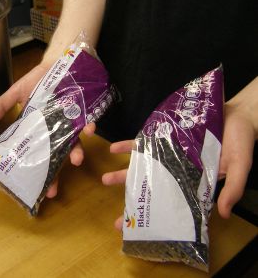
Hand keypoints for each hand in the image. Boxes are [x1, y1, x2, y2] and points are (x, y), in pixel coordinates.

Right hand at [0, 62, 96, 197]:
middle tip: (53, 190)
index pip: (38, 154)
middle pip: (55, 156)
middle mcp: (56, 130)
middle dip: (55, 173)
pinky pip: (87, 122)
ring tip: (75, 160)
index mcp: (39, 128)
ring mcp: (70, 123)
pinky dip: (89, 126)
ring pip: (73, 143)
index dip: (38, 171)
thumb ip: (2, 106)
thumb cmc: (38, 80)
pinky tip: (89, 130)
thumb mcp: (17, 92)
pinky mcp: (84, 112)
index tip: (35, 188)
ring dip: (75, 152)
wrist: (60, 61)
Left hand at [103, 82, 257, 228]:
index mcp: (193, 184)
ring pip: (142, 167)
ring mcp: (168, 155)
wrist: (237, 115)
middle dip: (135, 201)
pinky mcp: (164, 137)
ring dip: (124, 173)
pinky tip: (114, 149)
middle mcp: (176, 172)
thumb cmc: (240, 143)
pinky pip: (142, 143)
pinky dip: (128, 146)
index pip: (172, 206)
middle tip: (118, 217)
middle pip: (152, 189)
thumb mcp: (240, 166)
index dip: (158, 219)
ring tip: (106, 180)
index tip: (142, 232)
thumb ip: (232, 188)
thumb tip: (224, 214)